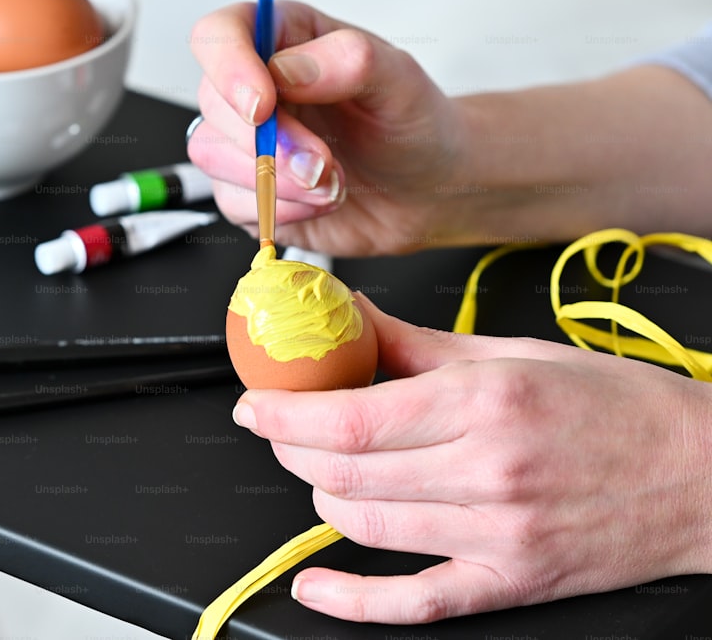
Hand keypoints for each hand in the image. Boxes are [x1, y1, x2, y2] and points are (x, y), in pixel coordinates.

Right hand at [188, 1, 466, 255]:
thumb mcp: (400, 81)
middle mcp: (257, 86)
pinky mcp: (248, 191)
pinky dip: (281, 210)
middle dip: (268, 143)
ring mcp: (246, 141)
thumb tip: (289, 71)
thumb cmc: (413, 127)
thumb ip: (348, 62)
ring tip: (333, 183)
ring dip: (274, 180)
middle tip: (323, 163)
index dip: (229, 67)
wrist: (427, 193)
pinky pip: (232, 203)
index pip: (221, 34)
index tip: (263, 105)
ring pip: (211, 155)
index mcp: (285, 39)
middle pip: (212, 102)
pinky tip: (321, 201)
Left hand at [231, 297, 711, 622]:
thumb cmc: (615, 406)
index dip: (283, 413)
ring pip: (364, 526)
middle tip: (282, 427)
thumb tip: (350, 319)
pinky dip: (352, 599)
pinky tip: (315, 586)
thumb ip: (416, 343)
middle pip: (343, 473)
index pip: (348, 419)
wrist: (703, 474)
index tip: (255, 403)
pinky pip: (414, 603)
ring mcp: (497, 536)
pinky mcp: (510, 583)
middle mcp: (486, 471)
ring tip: (318, 469)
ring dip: (320, 495)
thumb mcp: (513, 353)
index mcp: (484, 402)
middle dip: (291, 449)